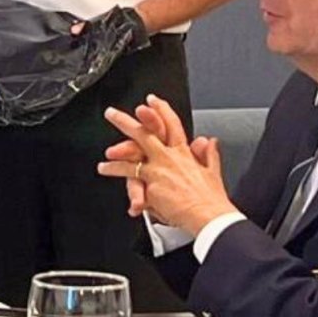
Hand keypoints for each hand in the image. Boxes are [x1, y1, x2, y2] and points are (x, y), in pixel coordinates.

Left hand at [99, 94, 235, 234]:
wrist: (209, 217)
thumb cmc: (212, 199)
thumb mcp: (212, 172)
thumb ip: (208, 154)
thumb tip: (210, 140)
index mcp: (184, 153)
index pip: (171, 125)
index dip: (161, 110)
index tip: (152, 100)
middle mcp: (169, 157)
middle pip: (144, 133)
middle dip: (126, 121)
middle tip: (111, 113)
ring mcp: (158, 170)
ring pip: (132, 153)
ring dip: (116, 150)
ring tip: (105, 150)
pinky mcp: (150, 185)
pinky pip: (129, 175)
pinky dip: (115, 170)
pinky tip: (104, 169)